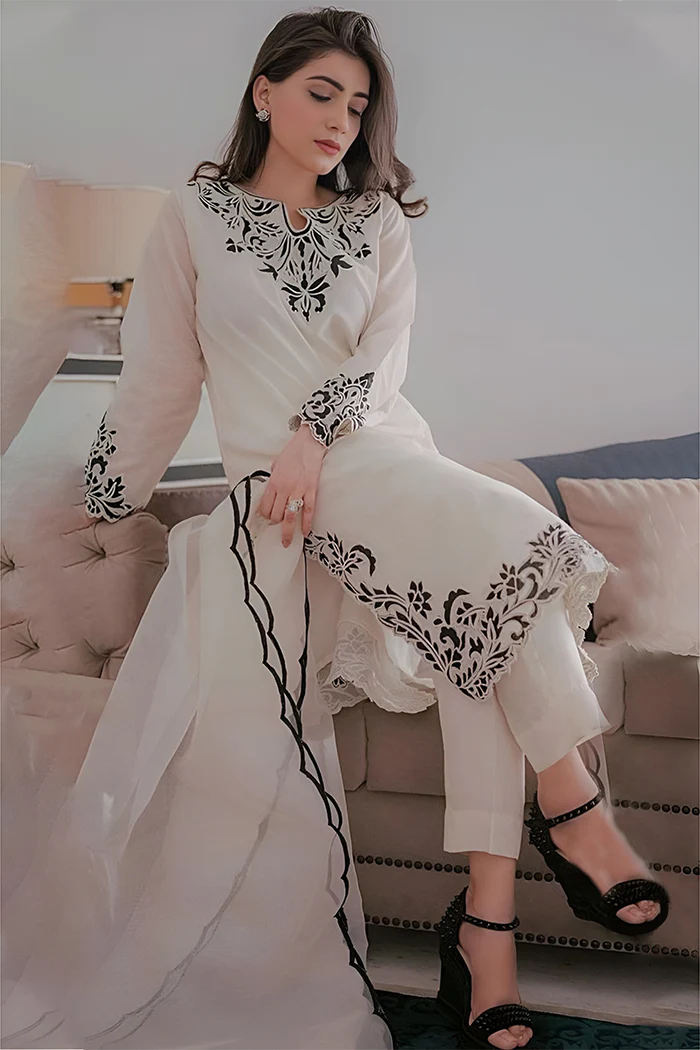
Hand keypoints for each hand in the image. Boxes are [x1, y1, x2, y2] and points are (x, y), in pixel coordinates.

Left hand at [257, 424, 326, 546]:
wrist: (309, 442)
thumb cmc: (293, 451)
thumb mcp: (276, 464)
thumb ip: (274, 478)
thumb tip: (273, 489)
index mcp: (273, 482)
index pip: (264, 506)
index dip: (264, 515)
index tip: (266, 519)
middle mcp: (284, 488)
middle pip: (275, 514)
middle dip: (275, 523)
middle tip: (277, 528)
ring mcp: (298, 490)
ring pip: (290, 517)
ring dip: (287, 532)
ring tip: (287, 541)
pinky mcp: (311, 490)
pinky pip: (308, 511)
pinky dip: (306, 523)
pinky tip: (304, 531)